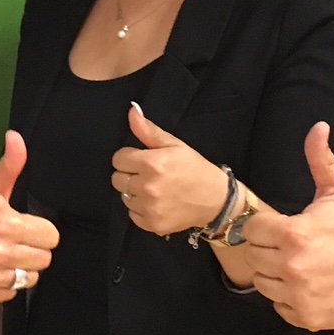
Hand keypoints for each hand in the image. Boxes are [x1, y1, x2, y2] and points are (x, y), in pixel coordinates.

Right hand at [0, 131, 58, 302]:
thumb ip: (10, 164)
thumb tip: (16, 137)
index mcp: (4, 223)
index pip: (51, 236)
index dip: (40, 230)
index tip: (23, 225)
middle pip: (44, 259)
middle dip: (33, 249)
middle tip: (14, 240)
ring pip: (30, 278)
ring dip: (21, 267)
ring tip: (3, 254)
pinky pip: (11, 293)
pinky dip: (4, 283)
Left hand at [112, 104, 230, 235]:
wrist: (216, 200)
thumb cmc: (195, 168)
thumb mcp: (174, 144)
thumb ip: (148, 130)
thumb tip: (132, 110)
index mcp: (152, 163)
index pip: (119, 159)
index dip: (130, 157)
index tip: (142, 159)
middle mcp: (148, 187)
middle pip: (117, 179)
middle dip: (130, 174)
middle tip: (149, 174)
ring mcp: (149, 208)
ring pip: (124, 197)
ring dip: (135, 192)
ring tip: (155, 188)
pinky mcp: (152, 224)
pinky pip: (132, 214)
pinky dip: (141, 209)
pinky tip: (157, 202)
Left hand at [242, 122, 333, 329]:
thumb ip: (320, 160)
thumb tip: (318, 128)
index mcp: (294, 235)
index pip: (253, 230)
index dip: (267, 226)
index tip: (283, 227)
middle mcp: (292, 267)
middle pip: (254, 256)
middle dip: (270, 249)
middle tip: (293, 246)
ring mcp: (298, 295)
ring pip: (263, 283)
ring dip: (276, 274)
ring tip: (299, 265)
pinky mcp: (305, 317)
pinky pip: (279, 306)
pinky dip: (288, 298)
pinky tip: (306, 285)